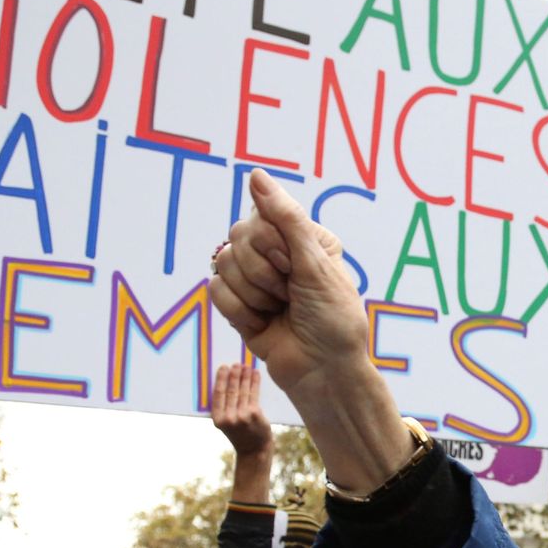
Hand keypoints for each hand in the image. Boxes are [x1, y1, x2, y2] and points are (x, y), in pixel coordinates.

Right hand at [210, 169, 368, 404]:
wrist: (324, 372)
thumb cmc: (333, 319)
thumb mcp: (316, 264)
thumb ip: (285, 218)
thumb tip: (256, 175)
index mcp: (303, 236)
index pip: (262, 216)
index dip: (273, 245)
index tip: (296, 270)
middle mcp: (278, 252)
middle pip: (237, 237)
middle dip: (263, 272)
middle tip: (289, 294)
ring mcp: (256, 277)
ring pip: (223, 263)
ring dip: (253, 294)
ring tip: (279, 311)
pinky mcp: (239, 303)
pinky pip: (215, 290)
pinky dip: (240, 311)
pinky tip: (263, 324)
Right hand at [211, 364, 273, 456]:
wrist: (254, 450)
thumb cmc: (240, 434)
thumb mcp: (226, 424)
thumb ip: (224, 407)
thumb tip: (227, 381)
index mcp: (217, 419)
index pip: (218, 394)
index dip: (221, 379)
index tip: (223, 367)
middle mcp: (228, 418)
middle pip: (231, 390)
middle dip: (234, 375)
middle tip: (236, 364)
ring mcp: (242, 416)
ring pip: (243, 391)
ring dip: (245, 376)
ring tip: (246, 366)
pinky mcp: (255, 414)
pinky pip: (254, 394)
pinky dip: (255, 382)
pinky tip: (255, 374)